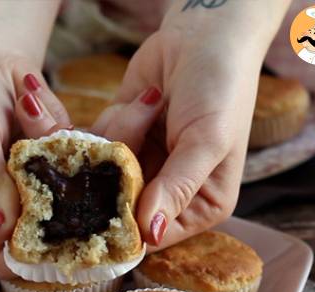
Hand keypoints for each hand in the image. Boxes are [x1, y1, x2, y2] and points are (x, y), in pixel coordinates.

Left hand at [93, 1, 288, 249]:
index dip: (124, 224)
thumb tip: (151, 235)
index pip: (153, 235)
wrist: (203, 33)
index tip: (105, 201)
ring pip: (101, 175)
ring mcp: (141, 166)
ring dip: (119, 136)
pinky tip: (140, 100)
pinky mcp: (121, 141)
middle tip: (130, 140)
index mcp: (200, 205)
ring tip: (152, 104)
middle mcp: (168, 193)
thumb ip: (177, 189)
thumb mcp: (207, 141)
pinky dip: (110, 122)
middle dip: (116, 174)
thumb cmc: (220, 88)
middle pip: (119, 207)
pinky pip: (94, 147)